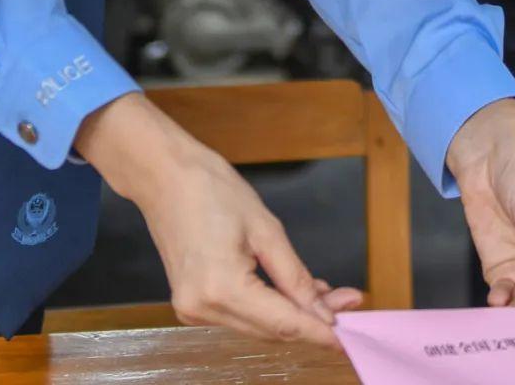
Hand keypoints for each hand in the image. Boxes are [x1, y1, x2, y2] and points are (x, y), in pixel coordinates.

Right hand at [76, 94, 361, 346]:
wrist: (163, 175)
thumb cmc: (212, 189)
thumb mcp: (265, 228)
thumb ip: (295, 275)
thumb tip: (324, 308)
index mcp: (222, 289)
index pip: (282, 324)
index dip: (319, 332)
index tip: (351, 338)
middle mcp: (204, 309)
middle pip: (270, 330)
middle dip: (311, 320)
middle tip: (348, 303)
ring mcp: (193, 310)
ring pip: (257, 327)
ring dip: (291, 315)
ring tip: (326, 295)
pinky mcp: (191, 304)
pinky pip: (240, 315)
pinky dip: (268, 308)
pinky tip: (292, 294)